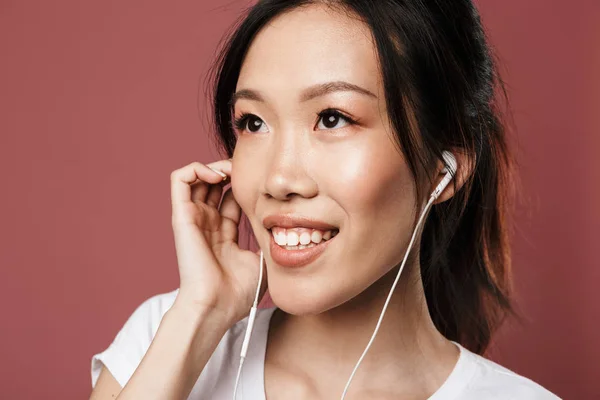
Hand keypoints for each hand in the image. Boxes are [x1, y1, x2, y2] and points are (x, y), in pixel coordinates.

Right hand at [169, 159, 266, 326]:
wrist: (217, 305)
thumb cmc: (237, 291)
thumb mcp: (262, 261)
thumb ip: (266, 242)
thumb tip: (283, 229)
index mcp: (223, 233)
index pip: (230, 198)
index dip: (244, 186)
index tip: (261, 184)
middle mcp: (206, 223)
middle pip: (213, 185)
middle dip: (229, 172)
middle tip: (245, 172)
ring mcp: (193, 218)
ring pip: (195, 177)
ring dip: (213, 166)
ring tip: (229, 171)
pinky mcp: (182, 215)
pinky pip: (179, 179)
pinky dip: (196, 168)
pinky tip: (217, 175)